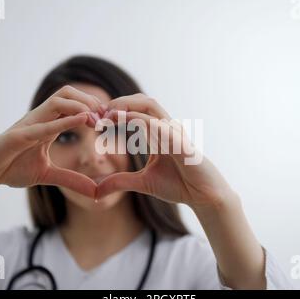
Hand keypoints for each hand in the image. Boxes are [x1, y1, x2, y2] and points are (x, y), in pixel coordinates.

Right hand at [0, 86, 102, 197]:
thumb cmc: (11, 168)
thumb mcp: (48, 175)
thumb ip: (71, 180)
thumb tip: (95, 192)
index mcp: (48, 124)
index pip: (74, 105)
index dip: (94, 108)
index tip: (111, 121)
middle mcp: (40, 119)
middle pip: (68, 93)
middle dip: (90, 101)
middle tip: (106, 118)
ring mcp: (29, 125)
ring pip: (57, 100)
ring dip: (80, 106)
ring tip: (96, 119)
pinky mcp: (17, 136)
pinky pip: (42, 125)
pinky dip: (63, 121)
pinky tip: (82, 120)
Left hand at [97, 94, 234, 208]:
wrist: (203, 197)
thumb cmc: (179, 185)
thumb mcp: (142, 183)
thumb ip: (120, 182)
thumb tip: (96, 191)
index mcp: (158, 133)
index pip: (135, 111)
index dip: (116, 111)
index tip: (96, 119)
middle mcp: (166, 128)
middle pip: (142, 101)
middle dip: (120, 102)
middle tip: (99, 112)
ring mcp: (175, 133)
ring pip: (151, 106)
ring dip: (128, 106)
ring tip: (109, 113)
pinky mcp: (181, 143)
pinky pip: (161, 126)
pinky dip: (142, 120)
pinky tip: (125, 120)